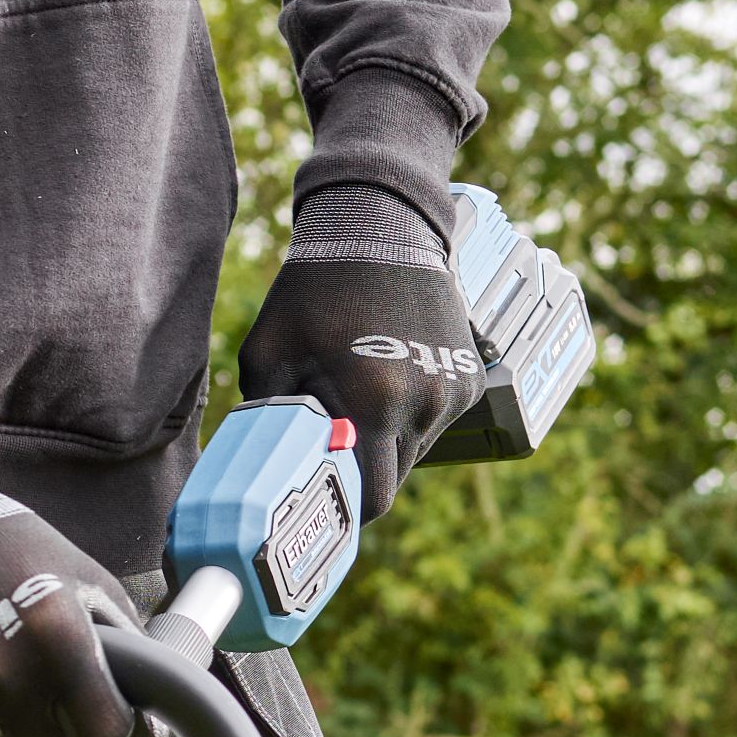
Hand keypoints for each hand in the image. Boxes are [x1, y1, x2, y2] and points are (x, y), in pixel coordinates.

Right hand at [0, 505, 130, 736]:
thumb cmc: (5, 547)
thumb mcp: (81, 578)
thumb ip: (127, 650)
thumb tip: (147, 734)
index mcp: (56, 634)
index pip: (102, 731)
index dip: (100, 719)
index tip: (87, 701)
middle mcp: (0, 670)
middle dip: (44, 714)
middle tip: (22, 661)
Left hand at [235, 244, 486, 519]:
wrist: (380, 229)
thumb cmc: (314, 292)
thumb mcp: (268, 354)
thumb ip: (270, 420)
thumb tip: (265, 470)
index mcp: (374, 403)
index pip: (371, 498)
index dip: (345, 508)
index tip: (324, 502)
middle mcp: (424, 404)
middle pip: (393, 479)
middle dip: (361, 473)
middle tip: (331, 445)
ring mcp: (454, 392)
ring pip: (414, 451)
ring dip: (386, 442)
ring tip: (359, 394)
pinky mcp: (470, 379)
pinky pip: (436, 422)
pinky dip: (411, 414)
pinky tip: (388, 375)